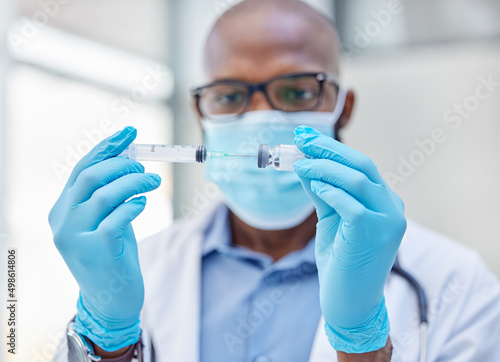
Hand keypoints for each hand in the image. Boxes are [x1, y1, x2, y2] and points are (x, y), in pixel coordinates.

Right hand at [49, 127, 160, 350]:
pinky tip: (142, 203)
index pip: (81, 169)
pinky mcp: (96, 251)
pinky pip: (117, 218)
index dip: (107, 148)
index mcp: (62, 209)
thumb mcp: (106, 219)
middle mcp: (62, 221)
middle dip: (122, 165)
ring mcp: (76, 237)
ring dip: (134, 182)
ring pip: (104, 194)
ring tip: (153, 181)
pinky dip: (133, 204)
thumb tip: (129, 157)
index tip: (130, 132)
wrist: (111, 300)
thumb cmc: (112, 255)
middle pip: (90, 177)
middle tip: (146, 168)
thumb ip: (110, 193)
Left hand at [293, 126, 405, 352]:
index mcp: (385, 201)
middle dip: (327, 149)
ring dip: (323, 168)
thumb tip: (305, 163)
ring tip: (299, 165)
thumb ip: (322, 191)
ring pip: (356, 180)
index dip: (332, 148)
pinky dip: (330, 191)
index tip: (306, 138)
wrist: (350, 303)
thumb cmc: (341, 261)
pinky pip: (350, 204)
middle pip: (361, 165)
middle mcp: (392, 207)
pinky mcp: (374, 233)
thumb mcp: (330, 219)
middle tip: (300, 140)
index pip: (360, 165)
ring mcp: (388, 221)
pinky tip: (314, 187)